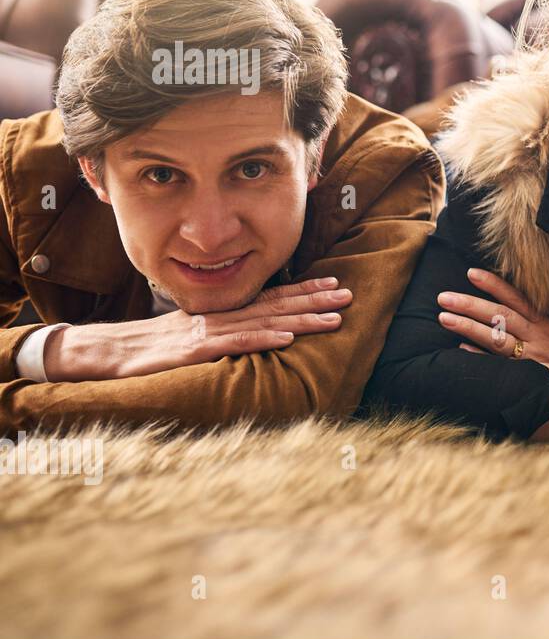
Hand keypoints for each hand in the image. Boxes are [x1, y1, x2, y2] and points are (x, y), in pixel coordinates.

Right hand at [44, 277, 352, 381]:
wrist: (108, 354)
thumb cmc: (150, 349)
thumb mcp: (193, 338)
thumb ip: (221, 333)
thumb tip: (253, 331)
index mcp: (222, 314)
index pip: (270, 299)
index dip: (302, 292)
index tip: (332, 285)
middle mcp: (222, 318)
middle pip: (275, 306)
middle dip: (314, 300)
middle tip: (349, 293)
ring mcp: (209, 333)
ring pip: (264, 322)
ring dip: (301, 319)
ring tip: (334, 317)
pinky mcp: (196, 351)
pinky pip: (234, 344)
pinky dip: (262, 339)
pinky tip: (287, 337)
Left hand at [437, 267, 548, 364]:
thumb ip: (531, 318)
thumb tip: (499, 301)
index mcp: (543, 324)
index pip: (516, 299)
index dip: (494, 285)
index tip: (471, 273)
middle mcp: (536, 338)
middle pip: (500, 317)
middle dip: (471, 305)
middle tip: (444, 297)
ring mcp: (530, 358)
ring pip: (496, 340)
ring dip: (469, 328)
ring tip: (444, 318)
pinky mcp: (525, 377)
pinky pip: (498, 366)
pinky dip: (479, 357)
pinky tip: (460, 350)